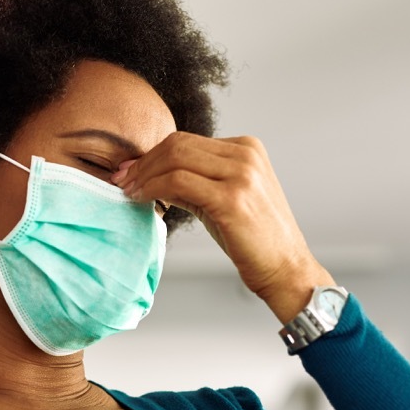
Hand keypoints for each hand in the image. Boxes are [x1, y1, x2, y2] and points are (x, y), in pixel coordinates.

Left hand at [113, 132, 333, 322]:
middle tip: (122, 180)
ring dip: (145, 175)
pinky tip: (142, 199)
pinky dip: (153, 188)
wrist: (286, 269)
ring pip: (175, 159)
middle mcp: (246, 155)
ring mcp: (241, 175)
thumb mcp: (225, 198)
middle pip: (178, 145)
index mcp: (247, 149)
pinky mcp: (231, 198)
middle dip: (144, 162)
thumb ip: (194, 180)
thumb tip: (149, 174)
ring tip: (129, 191)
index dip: (153, 155)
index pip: (187, 141)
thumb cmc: (255, 240)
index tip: (131, 171)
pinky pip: (178, 182)